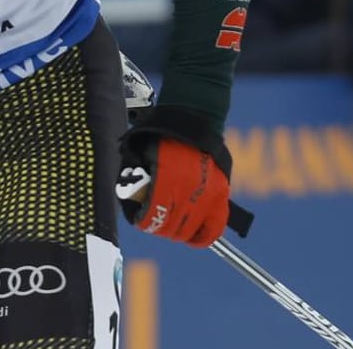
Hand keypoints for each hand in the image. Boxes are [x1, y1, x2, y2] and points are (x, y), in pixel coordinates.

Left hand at [117, 106, 232, 247]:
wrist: (194, 117)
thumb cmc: (164, 133)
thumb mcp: (142, 153)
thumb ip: (136, 178)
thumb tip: (131, 199)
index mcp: (164, 182)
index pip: (152, 218)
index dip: (145, 223)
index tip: (143, 222)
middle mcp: (186, 193)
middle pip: (170, 228)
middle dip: (161, 227)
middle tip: (158, 222)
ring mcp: (206, 195)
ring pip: (190, 231)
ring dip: (180, 232)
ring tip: (176, 227)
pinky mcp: (221, 194)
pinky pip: (214, 226)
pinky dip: (205, 235)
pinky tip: (197, 237)